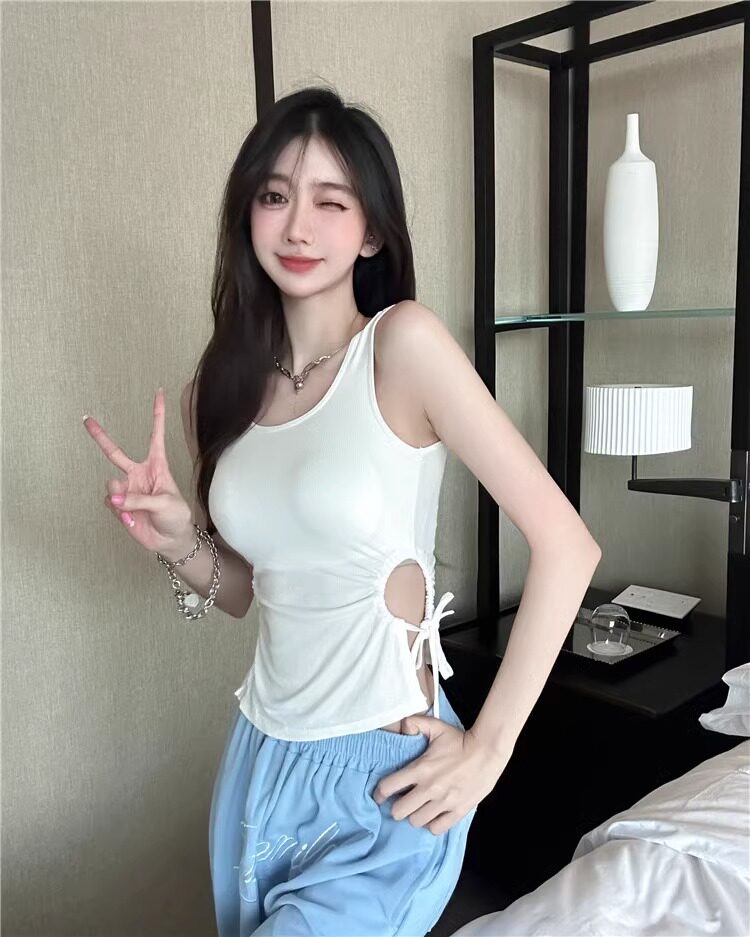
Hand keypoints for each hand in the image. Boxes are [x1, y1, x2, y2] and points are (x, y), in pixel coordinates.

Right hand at [83, 388, 192, 553]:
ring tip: (133, 511)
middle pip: (115, 452)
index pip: (156, 436)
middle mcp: (139, 474)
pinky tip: (131, 520)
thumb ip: (140, 498)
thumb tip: (115, 497)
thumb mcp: (166, 504)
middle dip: (100, 436)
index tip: (159, 393)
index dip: (158, 414)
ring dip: (119, 498)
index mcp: (157, 466)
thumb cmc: (176, 517)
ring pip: (111, 485)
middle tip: (87, 420)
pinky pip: (110, 503)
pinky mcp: (119, 505)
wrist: (170, 540)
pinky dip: (119, 512)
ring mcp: (127, 489)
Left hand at [372, 714, 512, 834]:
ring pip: (416, 822)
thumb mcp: (436, 727)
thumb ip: (415, 723)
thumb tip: (402, 725)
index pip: (389, 787)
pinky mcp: (458, 811)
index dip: (380, 793)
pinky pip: (437, 828)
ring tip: (418, 808)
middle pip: (399, 811)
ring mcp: (444, 802)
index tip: (380, 795)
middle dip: (397, 807)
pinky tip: (433, 815)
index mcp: (420, 769)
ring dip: (414, 816)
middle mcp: (429, 788)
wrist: (487, 752)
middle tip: (402, 801)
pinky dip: (432, 824)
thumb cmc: (460, 740)